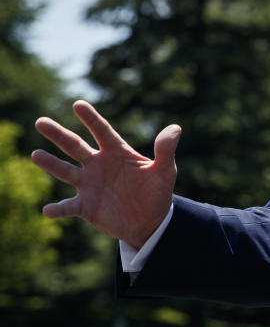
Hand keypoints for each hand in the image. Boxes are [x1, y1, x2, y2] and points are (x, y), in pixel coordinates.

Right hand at [31, 100, 180, 247]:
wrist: (150, 222)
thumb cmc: (157, 192)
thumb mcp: (166, 172)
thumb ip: (166, 151)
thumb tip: (176, 128)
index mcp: (117, 153)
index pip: (102, 131)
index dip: (91, 118)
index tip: (78, 104)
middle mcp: (98, 165)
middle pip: (75, 146)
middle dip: (58, 134)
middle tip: (40, 122)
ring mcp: (89, 185)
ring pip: (65, 171)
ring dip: (51, 164)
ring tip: (36, 154)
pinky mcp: (86, 206)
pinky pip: (68, 207)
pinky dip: (58, 209)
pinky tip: (48, 210)